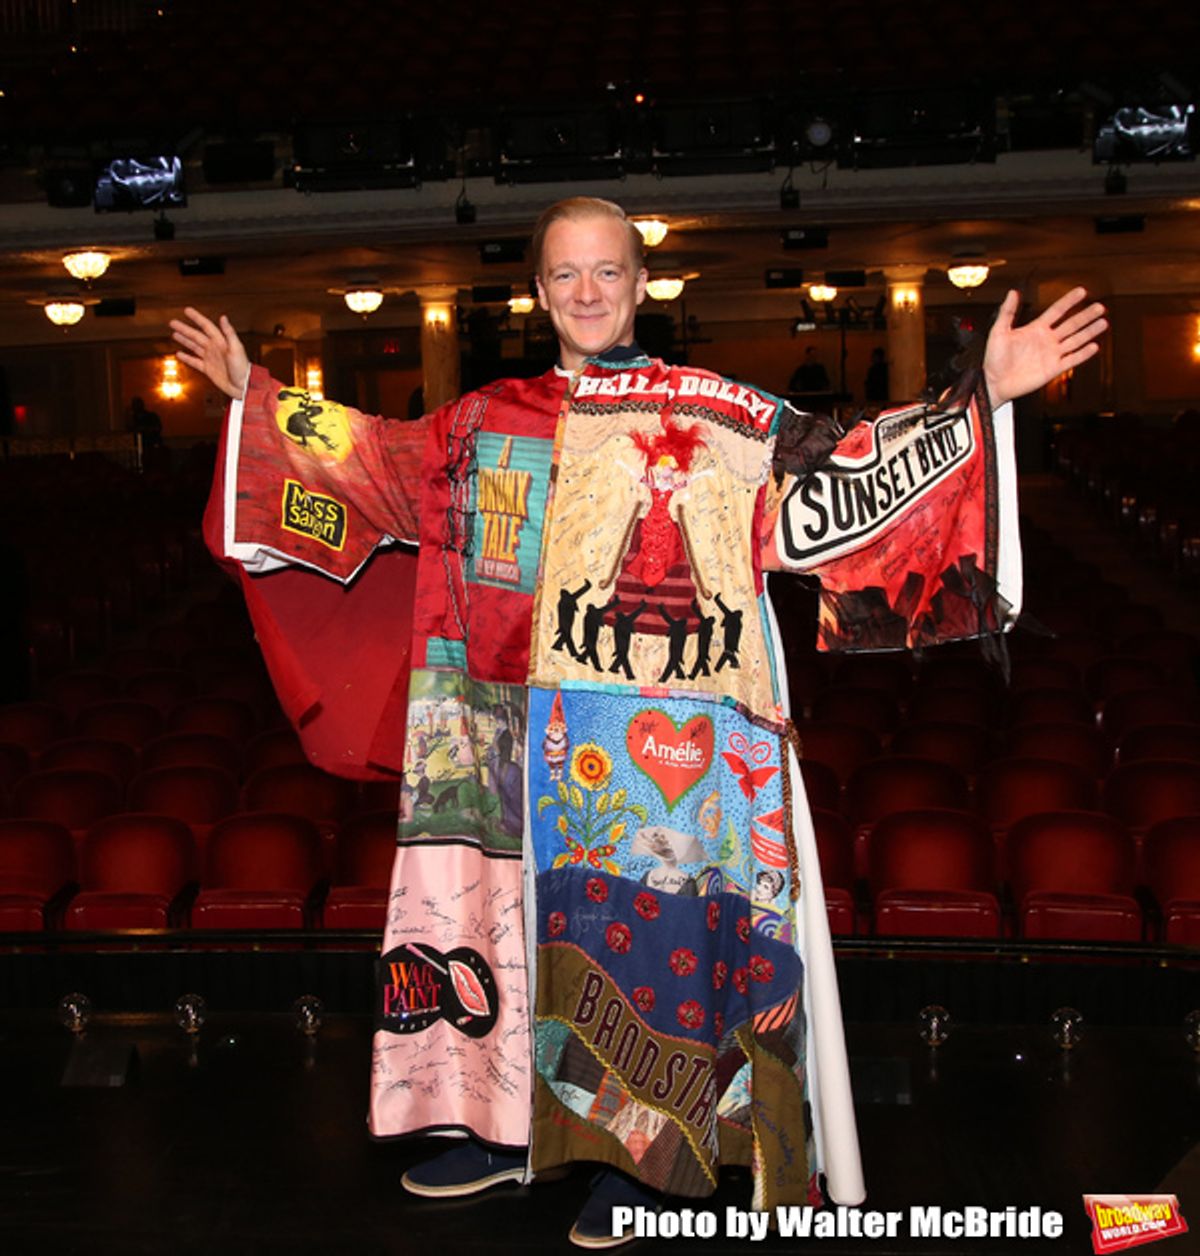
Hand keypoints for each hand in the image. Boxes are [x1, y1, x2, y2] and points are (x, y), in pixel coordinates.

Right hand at [169, 307, 249, 398]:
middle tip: (172, 322)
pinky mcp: (208, 370)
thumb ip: (229, 333)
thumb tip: (223, 317)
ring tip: (174, 334)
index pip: (206, 326)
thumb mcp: (237, 348)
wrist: (244, 387)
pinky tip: (179, 354)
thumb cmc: (243, 368)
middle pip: (196, 336)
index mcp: (221, 342)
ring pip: (194, 347)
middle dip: (184, 329)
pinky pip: (195, 362)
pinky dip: (187, 358)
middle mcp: (214, 348)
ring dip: (184, 340)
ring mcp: (211, 359)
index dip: (197, 318)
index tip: (187, 310)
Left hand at [983, 287, 1106, 407]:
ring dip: (1089, 332)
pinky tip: (1094, 346)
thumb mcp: (998, 332)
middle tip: (1100, 307)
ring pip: (1075, 340)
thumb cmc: (993, 359)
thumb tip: (1012, 293)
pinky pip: (1071, 360)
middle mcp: (1046, 340)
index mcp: (1035, 329)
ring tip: (1103, 322)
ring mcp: (1051, 354)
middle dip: (1086, 315)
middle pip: (1071, 324)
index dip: (1069, 301)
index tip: (1082, 291)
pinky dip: (1083, 354)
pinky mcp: (1053, 369)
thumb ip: (1007, 312)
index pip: (1057, 311)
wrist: (993, 382)